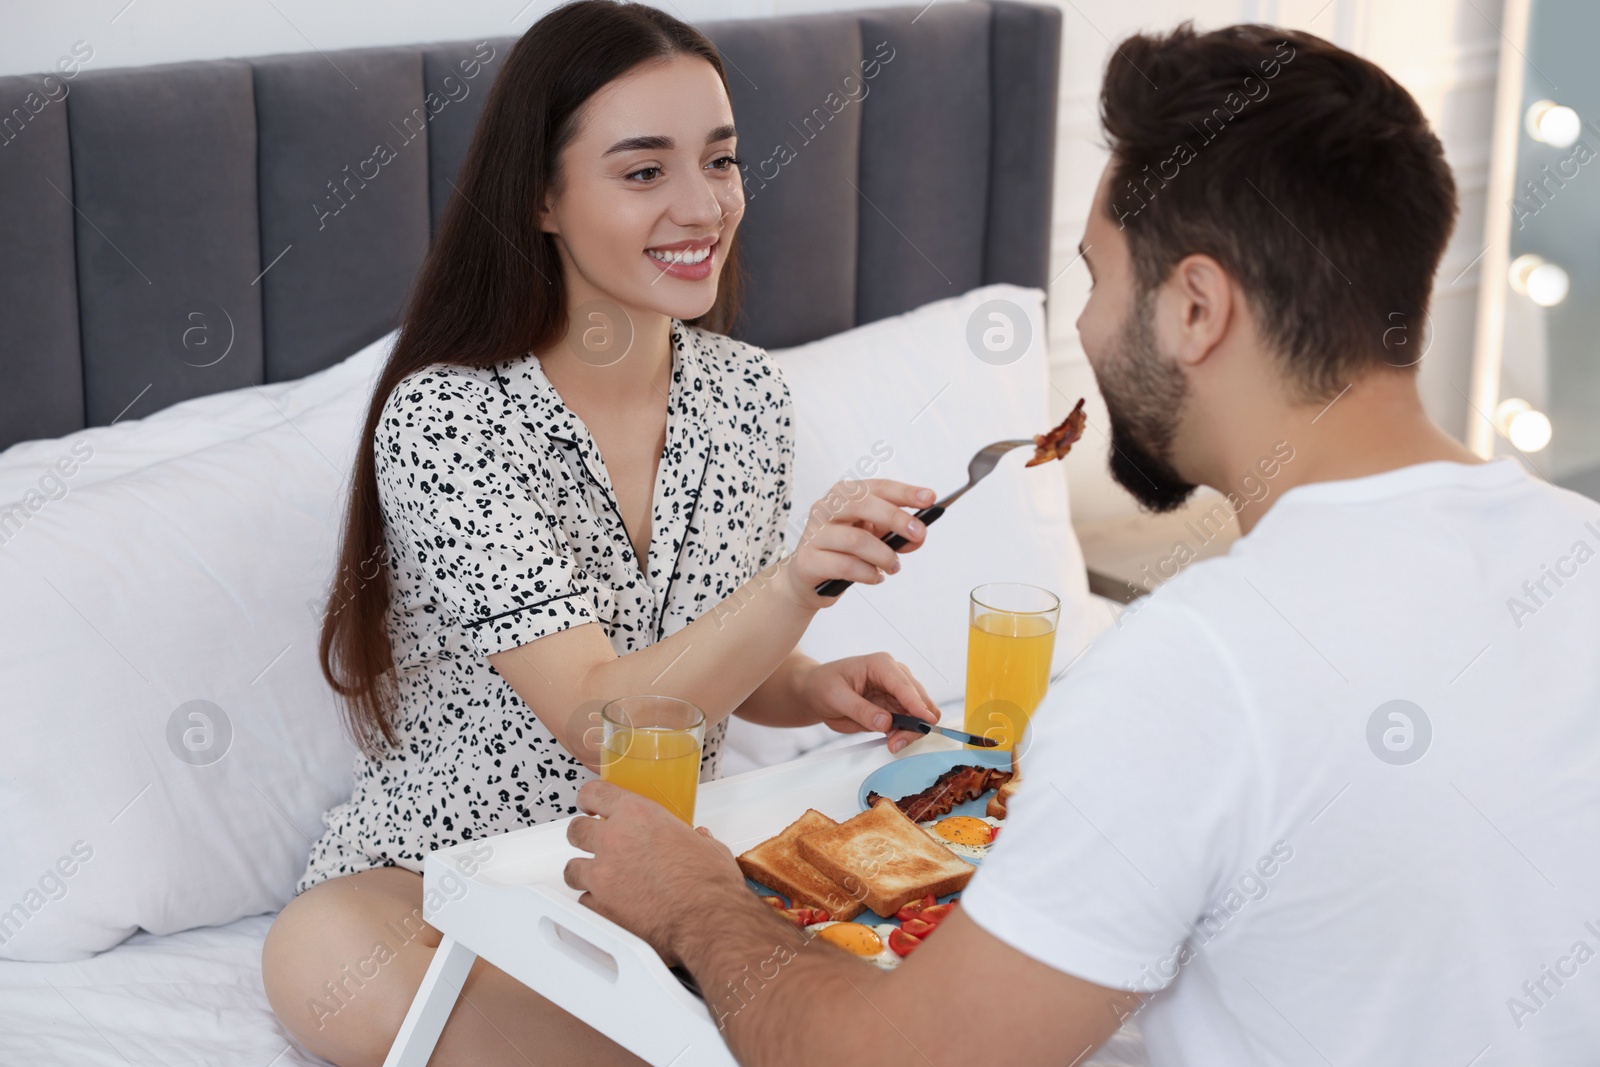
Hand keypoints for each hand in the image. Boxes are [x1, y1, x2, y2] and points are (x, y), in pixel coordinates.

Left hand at [564, 780, 746, 965]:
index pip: (596, 794)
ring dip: (584, 871)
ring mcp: (603, 875)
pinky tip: (608, 905)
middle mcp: (614, 841)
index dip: (589, 798)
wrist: (706, 922)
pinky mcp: (599, 907)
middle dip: (582, 835)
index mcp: (639, 817)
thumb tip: (700, 839)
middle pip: (576, 830)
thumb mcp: (709, 847)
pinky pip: (584, 901)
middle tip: (592, 841)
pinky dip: (593, 903)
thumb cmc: (709, 885)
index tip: (589, 804)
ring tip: (599, 878)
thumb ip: (696, 839)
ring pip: (572, 868)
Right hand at [779, 478, 935, 606]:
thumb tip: (918, 536)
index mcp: (843, 495)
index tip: (930, 498)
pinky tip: (875, 577)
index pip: (877, 487)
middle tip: (919, 533)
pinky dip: (868, 574)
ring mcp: (814, 533)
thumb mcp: (874, 537)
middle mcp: (825, 508)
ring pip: (856, 539)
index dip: (904, 491)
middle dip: (896, 518)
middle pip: (862, 504)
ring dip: (884, 555)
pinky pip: (846, 566)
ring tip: (894, 567)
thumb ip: (896, 533)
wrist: (807, 580)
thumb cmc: (843, 552)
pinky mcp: (808, 560)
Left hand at [797, 653, 938, 753]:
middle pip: (919, 700)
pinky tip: (892, 740)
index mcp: (880, 664)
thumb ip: (861, 710)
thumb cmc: (823, 686)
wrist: (816, 691)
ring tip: (893, 744)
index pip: (904, 685)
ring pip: (919, 713)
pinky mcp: (895, 706)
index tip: (926, 721)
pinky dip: (905, 734)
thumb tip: (886, 722)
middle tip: (897, 743)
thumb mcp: (836, 697)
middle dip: (915, 723)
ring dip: (911, 731)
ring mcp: (896, 691)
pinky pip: (909, 722)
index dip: (917, 704)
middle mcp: (894, 675)